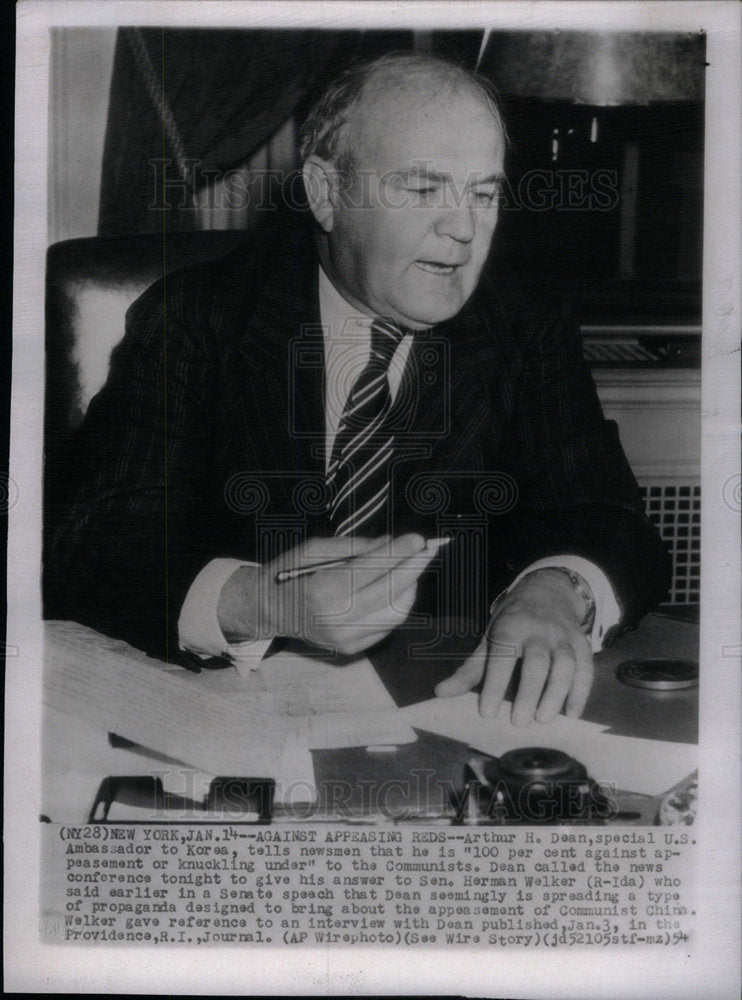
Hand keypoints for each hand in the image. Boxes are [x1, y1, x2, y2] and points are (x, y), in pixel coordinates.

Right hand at [218, 533, 438, 655]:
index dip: (400, 553)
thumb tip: (392, 543)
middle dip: (413, 568)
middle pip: (391, 592)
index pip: (373, 569)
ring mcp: (345, 638)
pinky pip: (387, 627)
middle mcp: (336, 619)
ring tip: (413, 568)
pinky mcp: (351, 649)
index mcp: (324, 590)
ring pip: (396, 613)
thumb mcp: (315, 548)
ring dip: (410, 588)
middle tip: (427, 549)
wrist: (269, 610)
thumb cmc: (290, 573)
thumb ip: (355, 547)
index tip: (418, 539)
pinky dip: (397, 606)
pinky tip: (396, 589)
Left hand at [434, 569, 593, 724]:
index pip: (502, 657)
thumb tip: (441, 693)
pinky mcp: (582, 645)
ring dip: (556, 694)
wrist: (546, 594)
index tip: (486, 712)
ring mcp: (563, 638)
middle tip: (519, 722)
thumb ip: (469, 670)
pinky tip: (571, 714)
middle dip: (529, 692)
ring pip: (565, 665)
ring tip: (544, 720)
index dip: (494, 685)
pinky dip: (581, 692)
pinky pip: (585, 669)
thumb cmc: (512, 624)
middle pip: (537, 662)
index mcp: (510, 628)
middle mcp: (539, 632)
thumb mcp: (489, 640)